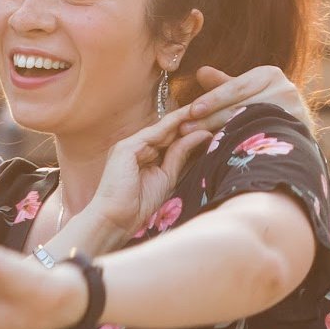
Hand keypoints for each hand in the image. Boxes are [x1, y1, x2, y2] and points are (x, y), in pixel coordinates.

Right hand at [84, 110, 211, 238]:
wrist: (115, 220)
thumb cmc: (138, 206)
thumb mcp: (166, 178)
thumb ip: (179, 156)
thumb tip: (200, 136)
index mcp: (143, 155)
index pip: (169, 138)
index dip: (189, 130)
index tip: (211, 122)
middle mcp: (135, 146)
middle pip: (167, 130)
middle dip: (189, 120)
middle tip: (214, 108)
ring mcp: (129, 145)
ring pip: (162, 128)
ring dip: (184, 117)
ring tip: (205, 108)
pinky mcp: (126, 148)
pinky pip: (154, 133)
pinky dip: (172, 124)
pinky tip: (189, 117)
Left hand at [180, 65, 308, 132]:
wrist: (295, 128)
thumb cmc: (262, 104)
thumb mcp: (244, 90)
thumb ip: (223, 84)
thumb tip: (200, 72)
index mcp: (269, 74)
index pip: (236, 87)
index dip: (213, 99)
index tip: (191, 110)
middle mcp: (285, 91)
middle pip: (240, 107)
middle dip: (209, 119)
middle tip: (184, 129)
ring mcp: (294, 113)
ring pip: (249, 125)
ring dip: (220, 134)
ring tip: (195, 141)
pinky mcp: (296, 133)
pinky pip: (261, 140)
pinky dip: (238, 144)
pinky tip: (219, 151)